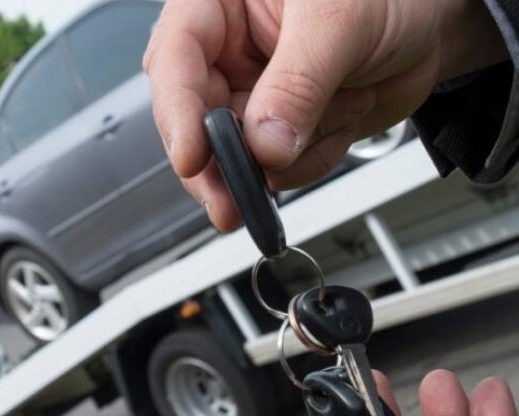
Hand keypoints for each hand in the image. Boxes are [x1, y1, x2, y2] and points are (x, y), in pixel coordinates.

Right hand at [144, 0, 506, 230]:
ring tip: (341, 106)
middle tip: (231, 204)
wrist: (430, 27)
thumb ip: (297, 85)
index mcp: (223, 5)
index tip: (193, 158)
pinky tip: (343, 118)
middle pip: (197, 123)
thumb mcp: (340, 23)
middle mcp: (231, 56)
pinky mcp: (281, 133)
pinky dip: (317, 157)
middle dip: (225, 165)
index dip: (178, 113)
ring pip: (243, 158)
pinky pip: (283, 171)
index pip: (178, 59)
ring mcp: (255, 100)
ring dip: (295, 152)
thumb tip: (265, 146)